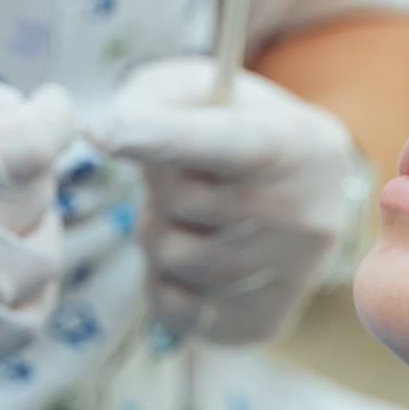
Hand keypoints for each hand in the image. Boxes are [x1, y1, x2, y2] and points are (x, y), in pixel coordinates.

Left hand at [88, 57, 355, 343]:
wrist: (304, 195)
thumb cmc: (240, 130)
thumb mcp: (206, 88)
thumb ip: (156, 96)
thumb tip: (110, 133)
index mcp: (300, 143)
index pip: (225, 141)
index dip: (160, 135)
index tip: (98, 129)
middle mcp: (309, 212)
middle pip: (186, 202)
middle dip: (161, 185)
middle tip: (183, 173)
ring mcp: (294, 276)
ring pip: (173, 258)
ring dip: (158, 232)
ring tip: (190, 216)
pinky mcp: (265, 321)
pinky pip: (174, 306)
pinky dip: (164, 281)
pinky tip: (193, 258)